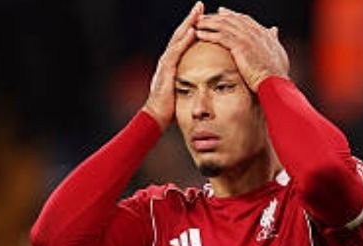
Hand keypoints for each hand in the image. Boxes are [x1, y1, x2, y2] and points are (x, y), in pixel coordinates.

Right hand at [143, 2, 204, 127]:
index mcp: (174, 62)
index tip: (204, 15)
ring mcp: (165, 63)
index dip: (194, 27)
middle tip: (200, 5)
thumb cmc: (171, 107)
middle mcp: (168, 59)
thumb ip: (192, 80)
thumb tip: (206, 80)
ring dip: (188, 24)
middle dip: (191, 19)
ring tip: (197, 12)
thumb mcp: (184, 90)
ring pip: (177, 39)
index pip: (184, 40)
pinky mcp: (166, 70)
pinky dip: (184, 40)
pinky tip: (192, 32)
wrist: (156, 117)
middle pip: (180, 34)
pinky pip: (175, 52)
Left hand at [195, 8, 289, 90]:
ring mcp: (247, 37)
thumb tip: (274, 29)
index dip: (231, 15)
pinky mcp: (240, 46)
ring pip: (224, 25)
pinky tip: (199, 34)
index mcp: (263, 33)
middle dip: (216, 17)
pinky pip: (220, 36)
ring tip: (197, 23)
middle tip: (203, 16)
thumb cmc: (277, 73)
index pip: (243, 19)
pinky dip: (209, 34)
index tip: (221, 13)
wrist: (275, 82)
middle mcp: (255, 31)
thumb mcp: (278, 52)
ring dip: (209, 23)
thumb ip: (273, 39)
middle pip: (231, 19)